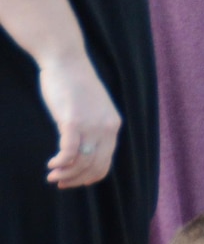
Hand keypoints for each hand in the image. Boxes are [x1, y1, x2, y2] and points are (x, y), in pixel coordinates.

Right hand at [38, 49, 120, 188]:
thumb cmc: (74, 84)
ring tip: (53, 176)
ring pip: (82, 163)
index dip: (90, 177)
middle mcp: (106, 127)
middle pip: (95, 166)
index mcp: (113, 125)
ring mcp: (91, 124)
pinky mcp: (73, 121)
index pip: (106, 162)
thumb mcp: (91, 109)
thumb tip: (81, 151)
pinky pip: (70, 152)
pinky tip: (52, 164)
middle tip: (59, 182)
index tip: (74, 181)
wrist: (67, 61)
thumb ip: (91, 128)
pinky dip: (61, 163)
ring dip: (66, 174)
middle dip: (77, 179)